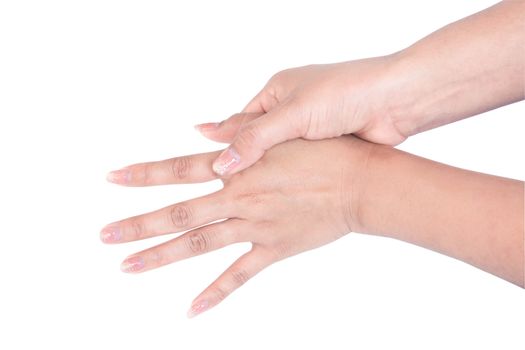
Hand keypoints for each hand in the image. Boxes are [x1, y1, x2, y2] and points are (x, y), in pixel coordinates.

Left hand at [102, 136, 372, 316]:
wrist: (359, 183)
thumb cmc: (325, 153)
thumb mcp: (280, 136)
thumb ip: (237, 137)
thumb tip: (201, 131)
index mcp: (238, 168)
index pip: (179, 170)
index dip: (144, 173)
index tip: (112, 178)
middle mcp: (238, 198)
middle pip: (178, 213)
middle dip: (138, 224)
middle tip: (104, 235)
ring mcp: (254, 227)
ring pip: (198, 244)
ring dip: (161, 256)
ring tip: (126, 266)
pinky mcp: (273, 249)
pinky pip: (239, 276)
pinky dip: (215, 293)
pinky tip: (191, 309)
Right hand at [195, 56, 405, 175]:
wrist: (395, 102)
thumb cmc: (345, 93)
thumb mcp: (293, 114)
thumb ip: (255, 139)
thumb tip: (220, 165)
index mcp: (277, 91)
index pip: (240, 121)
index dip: (222, 142)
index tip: (204, 162)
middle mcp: (291, 109)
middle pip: (256, 140)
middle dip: (242, 161)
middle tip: (218, 185)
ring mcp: (309, 130)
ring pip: (278, 156)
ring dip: (266, 172)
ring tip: (243, 195)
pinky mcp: (326, 148)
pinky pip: (299, 165)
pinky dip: (288, 177)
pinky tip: (278, 192)